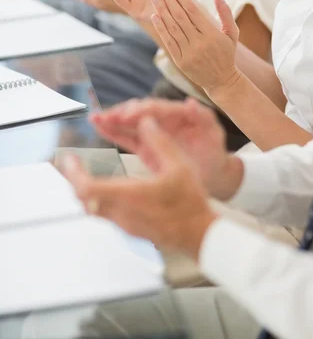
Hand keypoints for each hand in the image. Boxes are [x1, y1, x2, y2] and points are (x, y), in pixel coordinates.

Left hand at [63, 116, 217, 258]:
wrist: (198, 234)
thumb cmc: (189, 203)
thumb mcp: (179, 166)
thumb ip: (160, 142)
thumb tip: (146, 121)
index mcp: (131, 195)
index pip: (88, 188)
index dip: (74, 173)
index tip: (69, 159)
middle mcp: (122, 212)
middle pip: (83, 199)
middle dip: (73, 180)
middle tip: (71, 164)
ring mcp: (124, 224)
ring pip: (92, 208)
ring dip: (85, 190)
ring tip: (85, 173)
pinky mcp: (130, 229)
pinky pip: (104, 213)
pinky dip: (98, 199)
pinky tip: (108, 187)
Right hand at [90, 98, 241, 199]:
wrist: (214, 174)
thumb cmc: (215, 152)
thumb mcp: (214, 134)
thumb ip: (203, 117)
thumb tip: (191, 102)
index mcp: (179, 114)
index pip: (157, 108)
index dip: (142, 109)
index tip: (130, 113)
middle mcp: (163, 120)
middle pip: (139, 112)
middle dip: (122, 113)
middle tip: (107, 117)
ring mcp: (154, 132)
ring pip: (130, 123)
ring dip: (113, 120)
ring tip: (96, 118)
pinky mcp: (146, 146)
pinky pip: (128, 137)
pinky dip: (113, 132)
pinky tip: (99, 126)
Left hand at [149, 0, 240, 97]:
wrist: (222, 81)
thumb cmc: (227, 53)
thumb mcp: (232, 33)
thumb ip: (225, 12)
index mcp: (212, 34)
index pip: (192, 10)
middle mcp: (199, 43)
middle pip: (179, 16)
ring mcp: (188, 53)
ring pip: (172, 27)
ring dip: (161, 9)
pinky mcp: (180, 61)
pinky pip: (168, 41)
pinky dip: (161, 27)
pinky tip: (154, 14)